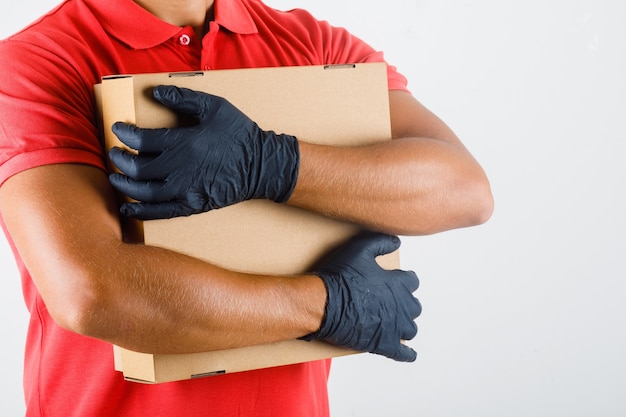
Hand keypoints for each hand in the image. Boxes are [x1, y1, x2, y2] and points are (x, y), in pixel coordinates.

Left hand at [108, 85, 299, 219]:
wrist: (262, 165)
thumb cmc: (239, 134)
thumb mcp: (214, 107)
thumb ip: (183, 98)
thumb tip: (154, 92)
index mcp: (184, 142)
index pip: (141, 140)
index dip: (124, 134)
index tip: (118, 129)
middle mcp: (180, 169)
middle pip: (137, 169)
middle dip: (120, 160)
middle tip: (114, 153)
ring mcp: (186, 190)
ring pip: (144, 193)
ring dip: (125, 186)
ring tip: (117, 178)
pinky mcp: (193, 205)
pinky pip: (161, 212)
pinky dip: (141, 212)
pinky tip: (128, 208)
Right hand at [303, 231, 421, 361]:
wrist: (323, 303)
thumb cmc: (340, 276)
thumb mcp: (359, 249)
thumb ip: (381, 242)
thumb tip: (397, 241)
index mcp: (398, 283)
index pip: (412, 281)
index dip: (405, 281)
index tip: (397, 282)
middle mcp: (401, 305)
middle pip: (414, 306)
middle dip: (405, 304)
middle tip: (392, 303)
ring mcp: (394, 327)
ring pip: (410, 329)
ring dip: (404, 325)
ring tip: (394, 323)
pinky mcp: (383, 344)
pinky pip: (403, 353)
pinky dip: (407, 353)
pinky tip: (407, 353)